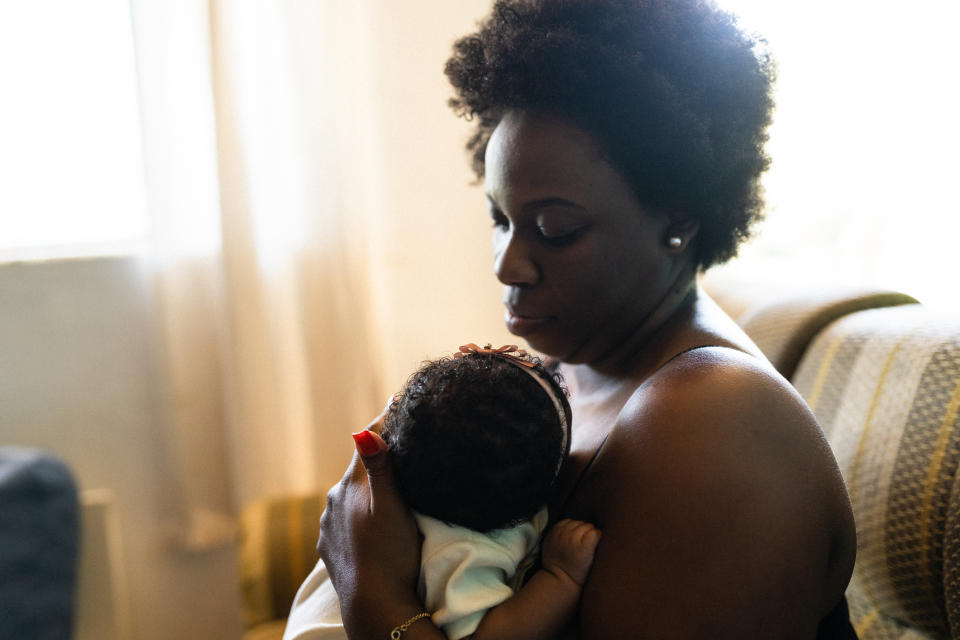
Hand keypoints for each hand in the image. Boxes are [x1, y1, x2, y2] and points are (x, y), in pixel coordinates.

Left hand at [315, 404, 422, 628]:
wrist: (373, 605)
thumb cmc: (390, 555)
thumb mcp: (392, 507)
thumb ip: (380, 467)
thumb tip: (362, 429)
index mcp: (352, 483)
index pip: (370, 438)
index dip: (387, 418)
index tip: (402, 399)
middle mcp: (334, 498)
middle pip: (360, 465)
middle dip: (380, 451)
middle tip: (405, 440)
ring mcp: (329, 523)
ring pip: (351, 492)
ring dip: (368, 485)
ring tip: (391, 483)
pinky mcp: (328, 545)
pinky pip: (345, 518)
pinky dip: (358, 512)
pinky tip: (371, 520)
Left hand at [541, 518, 601, 585]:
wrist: (557, 577)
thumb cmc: (578, 573)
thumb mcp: (594, 564)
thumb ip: (598, 547)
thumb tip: (602, 532)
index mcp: (583, 549)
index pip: (596, 532)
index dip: (598, 537)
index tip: (596, 543)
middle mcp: (571, 539)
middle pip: (587, 525)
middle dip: (589, 532)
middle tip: (586, 543)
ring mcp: (560, 534)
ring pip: (577, 522)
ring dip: (580, 528)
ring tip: (578, 539)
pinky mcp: (553, 532)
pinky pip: (566, 521)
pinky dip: (570, 525)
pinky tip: (570, 534)